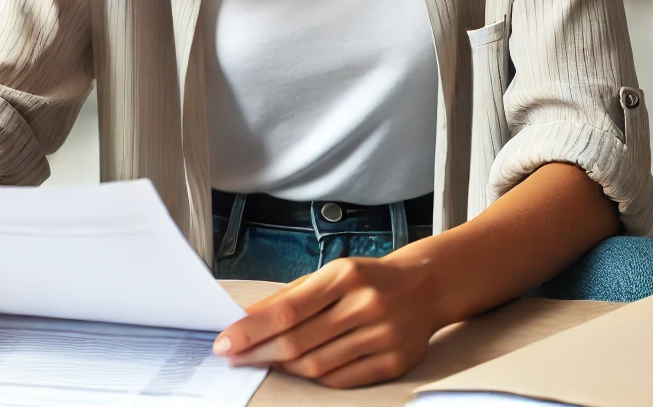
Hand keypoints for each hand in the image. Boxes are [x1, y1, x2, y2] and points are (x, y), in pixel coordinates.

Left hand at [212, 255, 443, 387]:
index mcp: (346, 276)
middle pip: (298, 342)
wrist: (427, 287)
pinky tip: (298, 370)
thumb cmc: (370, 279)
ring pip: (317, 366)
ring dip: (283, 368)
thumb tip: (246, 320)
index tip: (225, 342)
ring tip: (263, 362)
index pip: (288, 310)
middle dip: (258, 353)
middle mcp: (366, 305)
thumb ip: (291, 296)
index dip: (251, 330)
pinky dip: (314, 379)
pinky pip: (341, 380)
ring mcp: (383, 336)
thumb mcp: (333, 273)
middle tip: (234, 358)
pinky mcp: (393, 363)